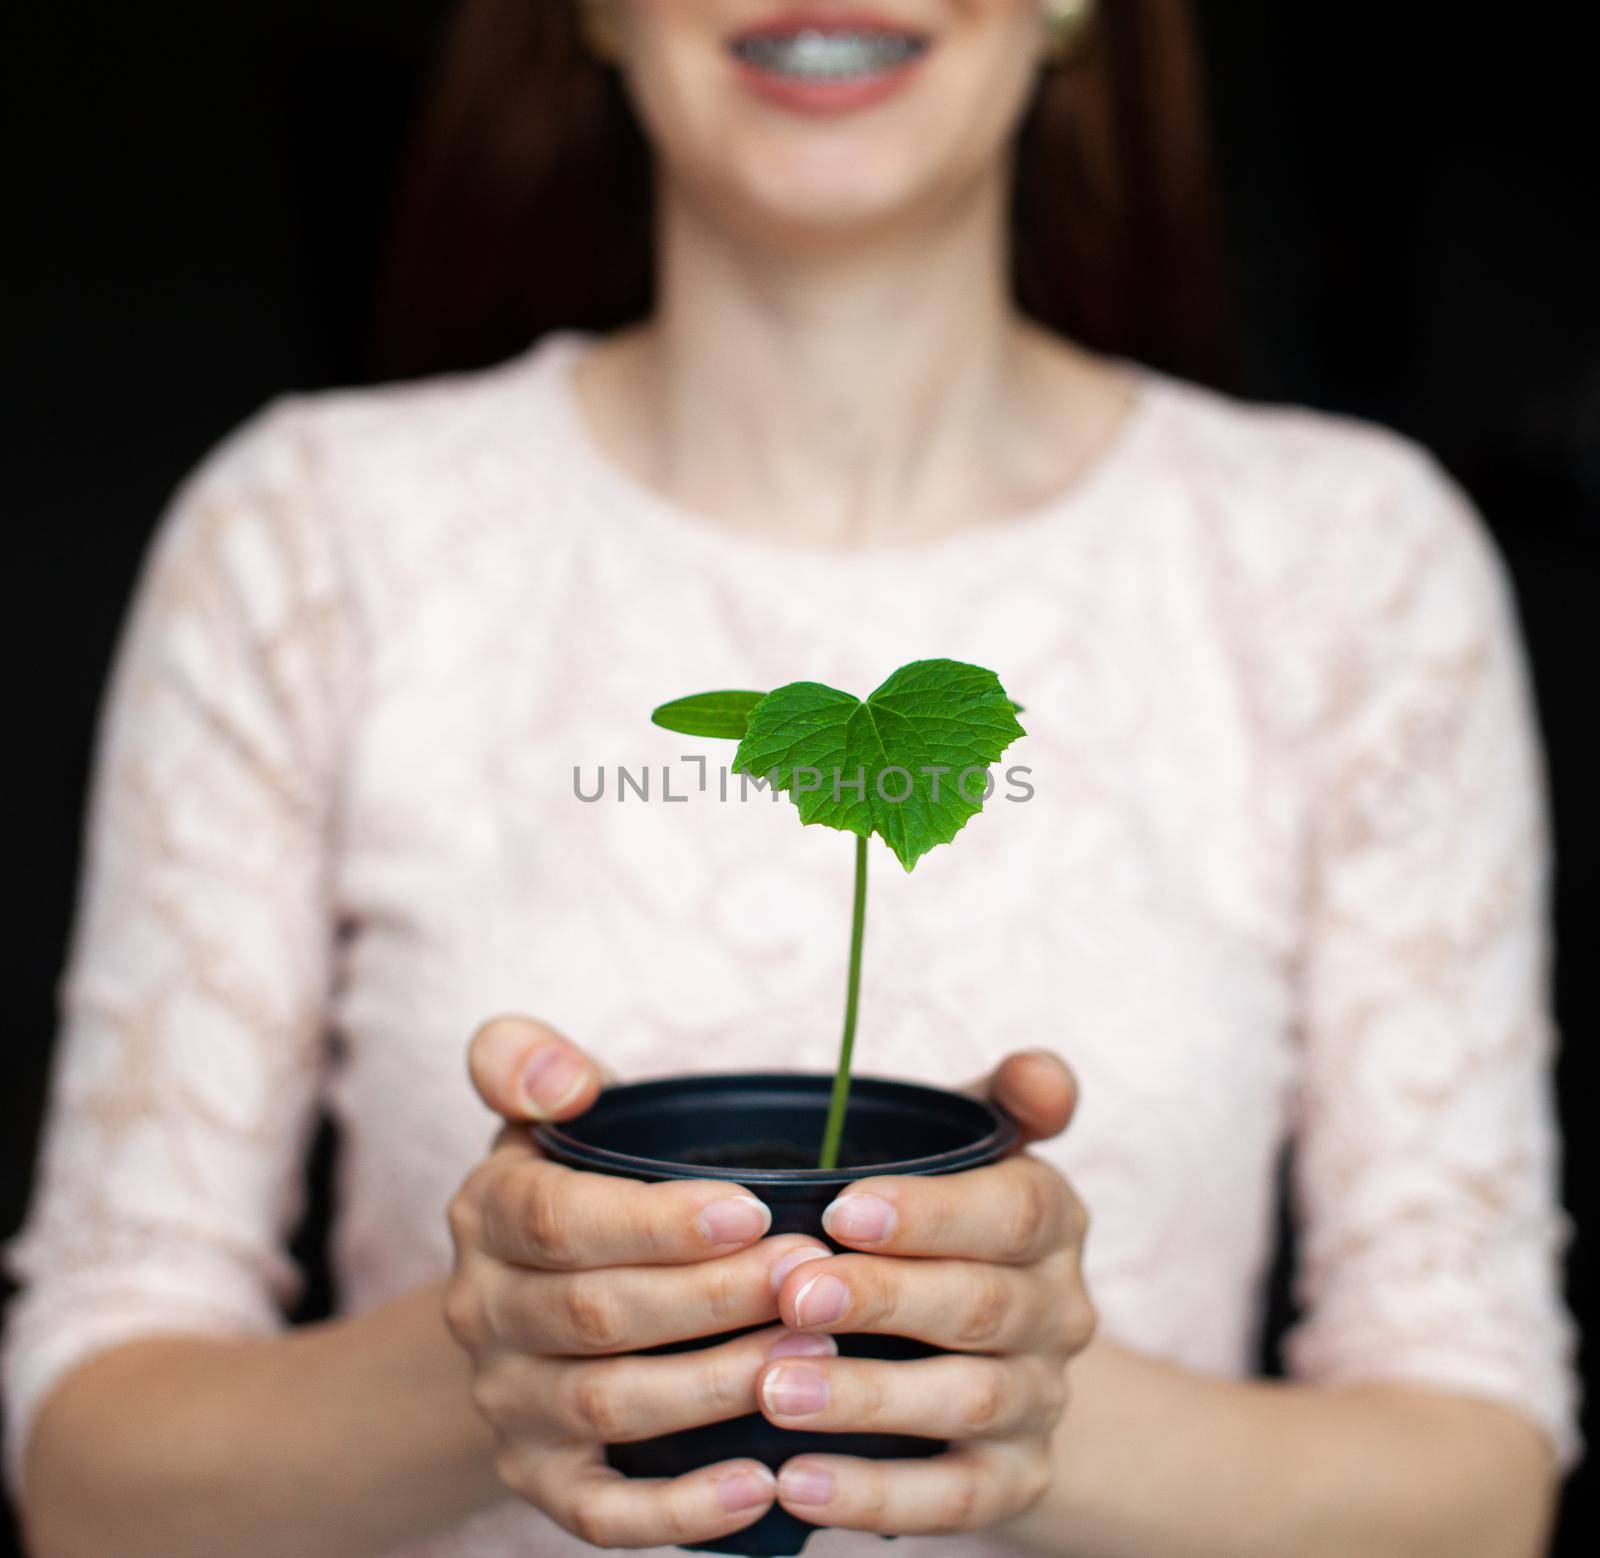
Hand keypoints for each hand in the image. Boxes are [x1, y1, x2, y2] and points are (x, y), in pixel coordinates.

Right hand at [444, 1016, 833, 1547]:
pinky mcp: (538, 1482)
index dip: (655, 1220)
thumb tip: (563, 1079)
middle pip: (597, 1314)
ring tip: (815, 1354)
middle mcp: (483, 1314)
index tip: (753, 1208)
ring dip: (718, 1384)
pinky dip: (679, 1509)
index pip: (557, 1219)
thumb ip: (531, 1066)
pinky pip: (602, 1513)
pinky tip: (760, 1483)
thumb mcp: (543, 1117)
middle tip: (813, 1275)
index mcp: (488, 1214)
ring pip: (609, 1407)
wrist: (520, 1308)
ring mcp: (508, 1405)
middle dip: (714, 1296)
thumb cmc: (572, 1192)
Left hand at [759, 1050, 1093, 1534]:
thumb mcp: (982, 1147)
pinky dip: (876, 1495)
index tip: (839, 1211)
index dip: (930, 1213)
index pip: (1011, 1210)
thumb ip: (1008, 1097)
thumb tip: (1042, 1076)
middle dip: (883, 1299)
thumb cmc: (955, 1223)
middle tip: (791, 1293)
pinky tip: (796, 1481)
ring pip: (964, 1401)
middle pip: (981, 1304)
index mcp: (1048, 1219)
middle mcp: (1058, 1312)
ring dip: (865, 1397)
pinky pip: (955, 1499)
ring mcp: (1039, 1401)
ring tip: (774, 1387)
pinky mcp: (1013, 1482)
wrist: (1009, 1353)